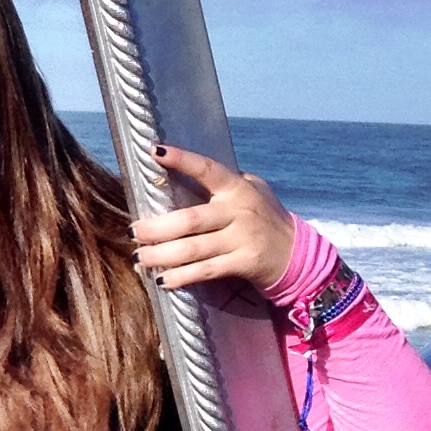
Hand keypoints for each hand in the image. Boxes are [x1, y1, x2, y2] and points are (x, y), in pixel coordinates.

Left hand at [133, 145, 297, 297]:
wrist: (297, 253)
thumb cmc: (264, 218)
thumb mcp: (252, 190)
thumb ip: (223, 182)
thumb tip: (177, 172)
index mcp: (237, 187)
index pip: (207, 169)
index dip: (181, 159)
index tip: (154, 151)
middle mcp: (239, 210)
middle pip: (190, 219)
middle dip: (157, 227)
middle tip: (133, 231)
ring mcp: (242, 238)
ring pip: (193, 248)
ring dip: (161, 254)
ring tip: (139, 257)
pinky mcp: (244, 263)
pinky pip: (206, 271)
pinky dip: (182, 277)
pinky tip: (163, 280)